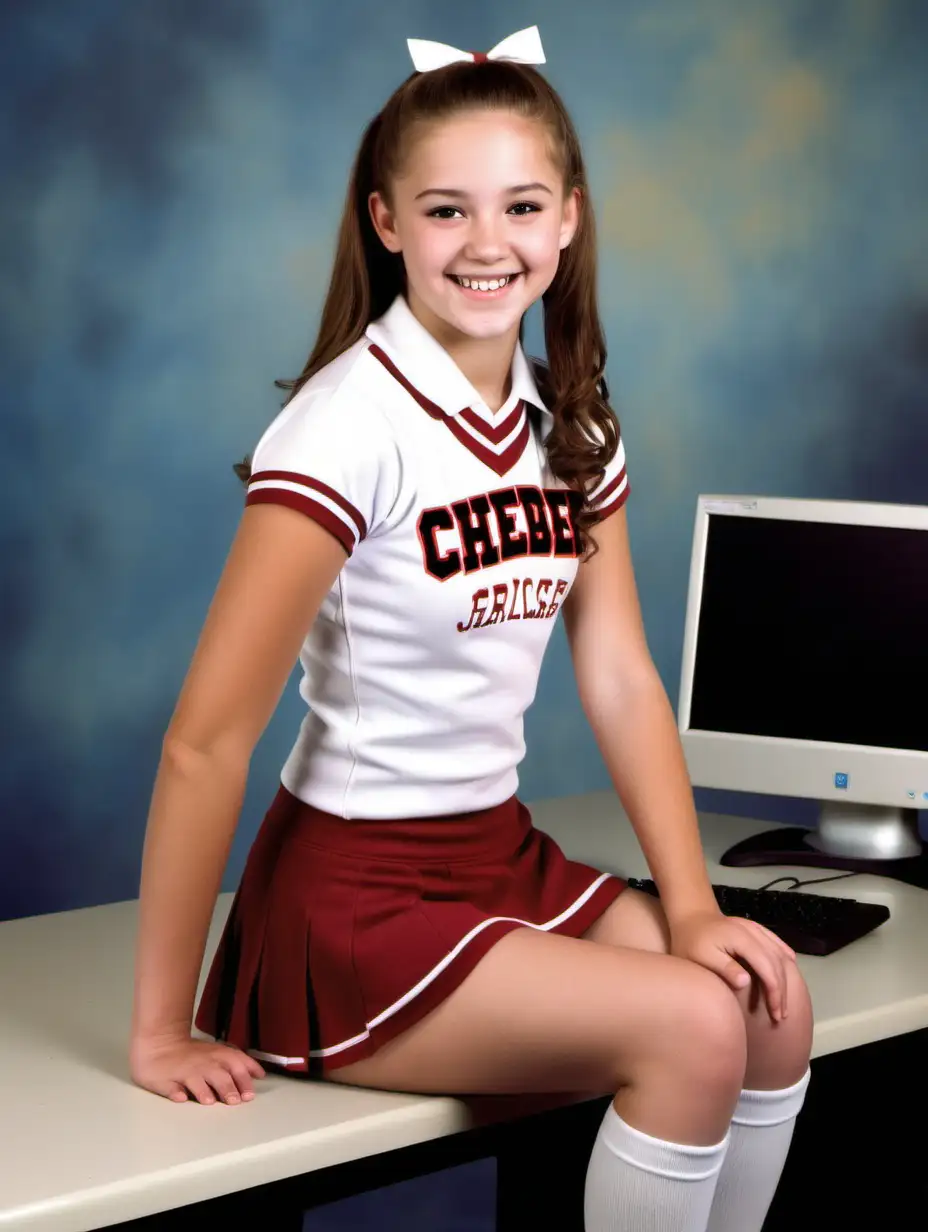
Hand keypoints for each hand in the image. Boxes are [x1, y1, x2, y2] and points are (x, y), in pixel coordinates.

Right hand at [130, 1033, 265, 1104]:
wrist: (160, 1044)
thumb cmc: (193, 1053)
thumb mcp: (218, 1052)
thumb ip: (238, 1063)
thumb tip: (259, 1074)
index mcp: (218, 1056)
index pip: (236, 1065)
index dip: (245, 1078)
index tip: (251, 1093)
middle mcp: (203, 1064)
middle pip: (218, 1076)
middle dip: (227, 1088)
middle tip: (234, 1101)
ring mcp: (184, 1073)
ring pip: (196, 1082)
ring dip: (203, 1091)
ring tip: (209, 1102)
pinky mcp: (165, 1081)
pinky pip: (171, 1088)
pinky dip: (176, 1093)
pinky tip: (180, 1097)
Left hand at [669, 909, 796, 1022]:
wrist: (689, 915)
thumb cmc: (690, 941)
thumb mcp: (701, 957)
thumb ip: (724, 967)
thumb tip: (746, 982)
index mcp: (741, 939)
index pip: (767, 968)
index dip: (775, 992)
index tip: (775, 1014)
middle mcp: (752, 931)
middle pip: (776, 963)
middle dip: (781, 990)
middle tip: (780, 1015)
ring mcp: (754, 927)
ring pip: (778, 952)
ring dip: (785, 976)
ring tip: (783, 1000)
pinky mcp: (753, 927)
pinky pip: (774, 940)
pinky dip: (783, 952)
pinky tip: (789, 961)